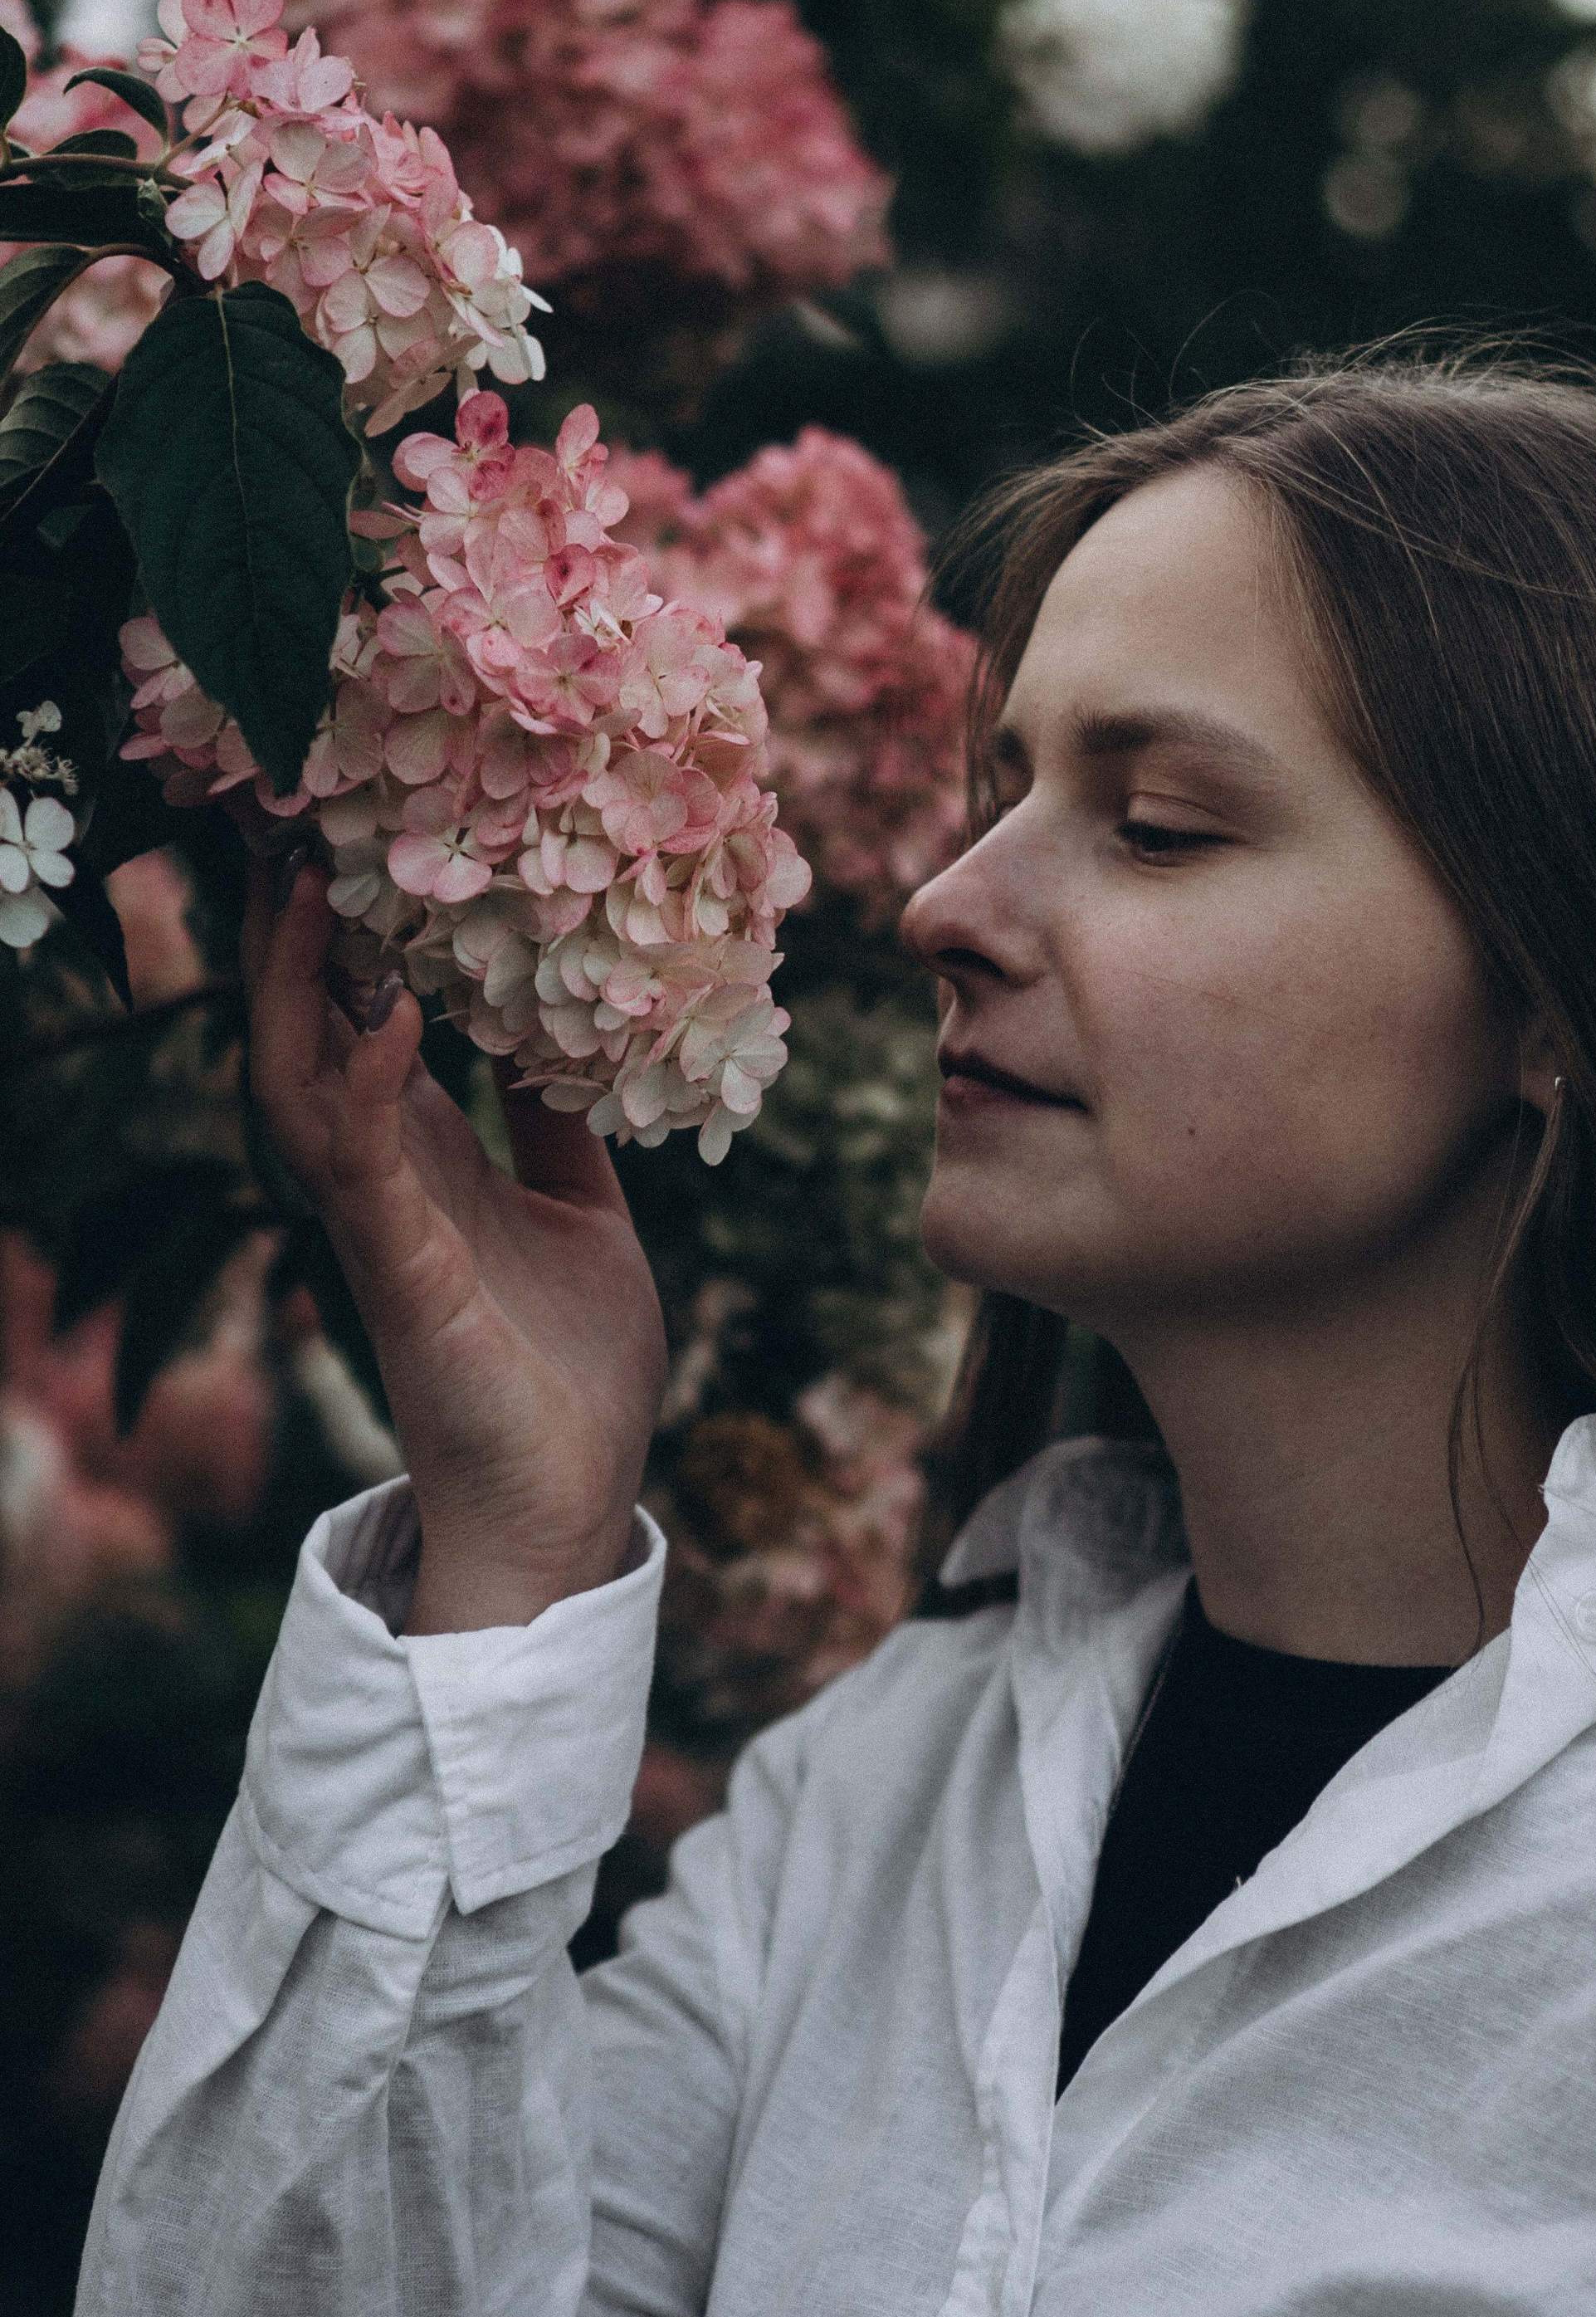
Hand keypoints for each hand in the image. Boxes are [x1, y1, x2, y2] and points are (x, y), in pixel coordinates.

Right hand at [242, 841, 669, 1631]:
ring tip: (313, 878)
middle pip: (304, 1027)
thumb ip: (562, 1122)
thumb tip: (572, 1026)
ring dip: (300, 982)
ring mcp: (381, 1225)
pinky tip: (390, 1013)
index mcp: (425, 1158)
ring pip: (303, 1081)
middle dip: (289, 928)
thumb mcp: (584, 1208)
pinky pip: (369, 1166)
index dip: (344, 927)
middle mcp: (384, 1179)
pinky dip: (375, 1084)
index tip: (350, 823)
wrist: (570, 1503)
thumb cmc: (570, 1367)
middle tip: (293, 812)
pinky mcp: (403, 1276)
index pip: (358, 1016)